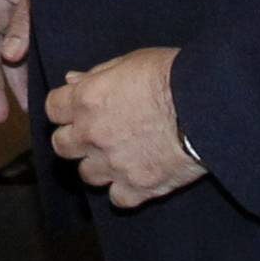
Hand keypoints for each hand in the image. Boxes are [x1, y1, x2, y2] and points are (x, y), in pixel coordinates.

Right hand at [0, 0, 34, 123]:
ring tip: (25, 111)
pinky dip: (32, 73)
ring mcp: (23, 20)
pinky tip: (36, 92)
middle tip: (0, 116)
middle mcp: (5, 12)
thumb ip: (22, 20)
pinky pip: (31, 53)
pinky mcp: (41, 26)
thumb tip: (10, 57)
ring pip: (13, 58)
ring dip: (16, 85)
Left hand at [47, 46, 202, 208]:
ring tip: (118, 156)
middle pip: (61, 146)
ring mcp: (113, 165)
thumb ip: (97, 74)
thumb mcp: (131, 61)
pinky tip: (136, 177)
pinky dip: (124, 190)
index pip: (52, 109)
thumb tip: (72, 80)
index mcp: (87, 100)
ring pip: (86, 175)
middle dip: (74, 139)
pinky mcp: (138, 187)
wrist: (207, 106)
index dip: (64, 108)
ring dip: (98, 166)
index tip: (76, 109)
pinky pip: (117, 198)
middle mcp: (92, 135)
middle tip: (94, 134)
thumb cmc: (173, 76)